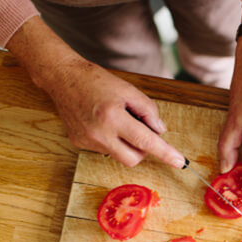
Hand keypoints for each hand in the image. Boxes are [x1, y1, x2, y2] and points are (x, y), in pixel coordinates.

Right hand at [7, 17, 183, 168]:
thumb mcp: (128, 90)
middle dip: (143, 149)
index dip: (165, 153)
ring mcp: (87, 141)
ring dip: (126, 144)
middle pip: (134, 159)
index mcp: (113, 117)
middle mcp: (99, 133)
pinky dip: (111, 140)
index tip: (180, 163)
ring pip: (119, 156)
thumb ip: (149, 110)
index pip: (146, 142)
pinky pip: (105, 150)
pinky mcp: (79, 143)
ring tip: (116, 120)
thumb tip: (160, 132)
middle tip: (139, 130)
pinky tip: (102, 123)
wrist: (62, 77)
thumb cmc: (96, 81)